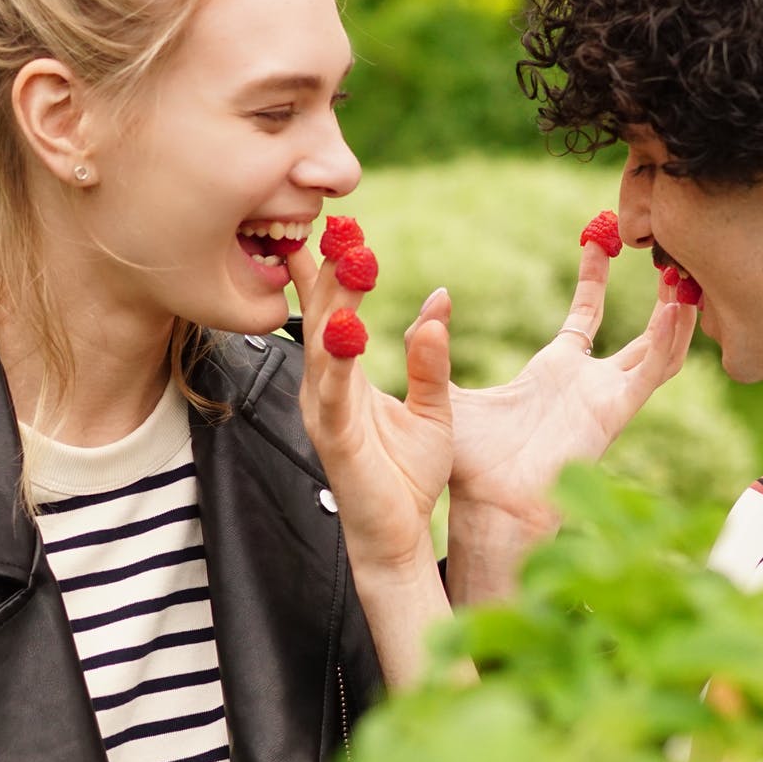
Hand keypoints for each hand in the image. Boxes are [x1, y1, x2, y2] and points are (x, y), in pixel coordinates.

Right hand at [290, 242, 452, 578]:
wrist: (398, 536)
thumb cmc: (409, 473)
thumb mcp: (432, 406)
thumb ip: (432, 355)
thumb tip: (440, 298)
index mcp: (344, 376)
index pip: (332, 312)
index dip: (331, 269)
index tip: (337, 224)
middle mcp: (325, 388)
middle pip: (322, 318)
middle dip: (328, 270)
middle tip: (336, 225)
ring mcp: (325, 413)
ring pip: (323, 348)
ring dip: (334, 303)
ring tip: (345, 262)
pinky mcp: (336, 440)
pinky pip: (335, 395)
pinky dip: (339, 362)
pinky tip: (346, 331)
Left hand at [415, 242, 696, 598]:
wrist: (487, 505)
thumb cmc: (469, 462)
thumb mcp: (448, 388)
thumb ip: (433, 345)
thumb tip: (432, 299)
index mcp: (555, 371)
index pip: (586, 315)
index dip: (594, 277)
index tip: (600, 239)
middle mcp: (588, 383)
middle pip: (639, 332)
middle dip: (656, 297)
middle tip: (671, 257)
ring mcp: (606, 398)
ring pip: (658, 351)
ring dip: (676, 319)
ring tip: (687, 281)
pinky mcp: (614, 413)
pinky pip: (652, 373)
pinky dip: (669, 342)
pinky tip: (678, 310)